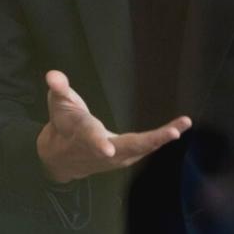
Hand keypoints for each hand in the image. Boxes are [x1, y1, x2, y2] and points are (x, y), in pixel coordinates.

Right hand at [36, 70, 190, 183]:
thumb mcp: (57, 103)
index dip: (98, 144)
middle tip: (171, 133)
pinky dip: (162, 138)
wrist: (61, 158)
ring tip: (182, 125)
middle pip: (126, 147)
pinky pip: (146, 147)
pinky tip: (179, 127)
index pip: (90, 139)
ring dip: (161, 138)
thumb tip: (52, 75)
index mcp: (82, 134)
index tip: (108, 150)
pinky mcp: (126, 157)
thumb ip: (59, 88)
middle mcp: (102, 150)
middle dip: (148, 142)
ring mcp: (116, 157)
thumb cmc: (63, 124)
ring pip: (140, 149)